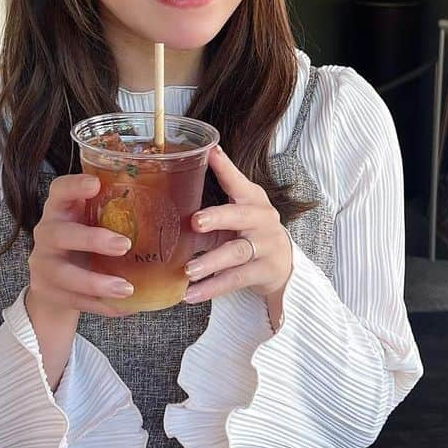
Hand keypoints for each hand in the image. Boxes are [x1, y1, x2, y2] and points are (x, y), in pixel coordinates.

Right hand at [26, 173, 135, 320]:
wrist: (53, 280)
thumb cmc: (84, 241)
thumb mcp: (92, 220)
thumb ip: (117, 211)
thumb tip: (181, 210)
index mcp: (60, 209)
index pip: (59, 190)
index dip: (74, 186)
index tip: (95, 184)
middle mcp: (47, 233)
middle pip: (60, 234)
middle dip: (92, 240)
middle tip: (125, 245)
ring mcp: (44, 264)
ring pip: (65, 274)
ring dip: (97, 282)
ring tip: (126, 288)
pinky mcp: (48, 291)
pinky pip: (75, 300)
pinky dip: (102, 305)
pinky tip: (126, 307)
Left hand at [183, 146, 292, 314]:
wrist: (282, 264)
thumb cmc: (248, 232)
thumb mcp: (234, 215)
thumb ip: (210, 207)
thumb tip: (164, 199)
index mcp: (252, 199)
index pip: (237, 181)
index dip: (225, 167)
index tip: (212, 153)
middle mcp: (262, 219)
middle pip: (239, 216)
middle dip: (217, 217)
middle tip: (195, 222)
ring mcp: (266, 246)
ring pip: (237, 252)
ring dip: (211, 261)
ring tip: (188, 270)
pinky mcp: (265, 271)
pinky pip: (236, 280)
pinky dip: (212, 288)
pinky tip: (191, 294)